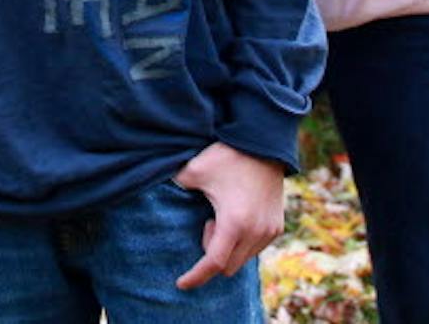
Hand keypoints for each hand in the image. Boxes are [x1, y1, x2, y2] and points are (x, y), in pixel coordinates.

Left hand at [172, 142, 285, 289]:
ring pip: (243, 259)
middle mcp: (255, 232)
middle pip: (228, 267)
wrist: (263, 144)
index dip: (196, 276)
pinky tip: (235, 217)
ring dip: (227, 248)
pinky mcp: (277, 226)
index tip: (180, 284)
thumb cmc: (227, 156)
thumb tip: (152, 184)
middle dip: (212, 254)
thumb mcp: (194, 169)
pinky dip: (241, 243)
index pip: (214, 263)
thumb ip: (174, 184)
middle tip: (206, 222)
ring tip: (220, 217)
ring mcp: (269, 231)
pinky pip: (255, 248)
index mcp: (234, 223)